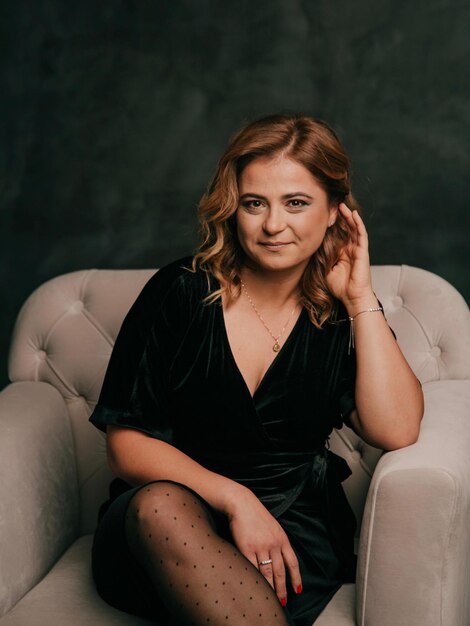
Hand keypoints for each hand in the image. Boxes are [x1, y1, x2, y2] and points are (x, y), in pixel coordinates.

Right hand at [226, 490, 301, 604]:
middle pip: (280, 571)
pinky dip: (256, 579)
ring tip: (271, 598)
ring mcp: (260, 547)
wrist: (242, 504)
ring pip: (267, 573)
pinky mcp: (247, 548)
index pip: (292, 562)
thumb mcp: (274, 527)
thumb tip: (280, 559)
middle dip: (282, 588)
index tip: (297, 590)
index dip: (296, 578)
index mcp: (282, 539)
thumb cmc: (256, 515)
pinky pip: (253, 568)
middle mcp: (273, 544)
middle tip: (283, 601)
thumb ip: (278, 542)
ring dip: (270, 587)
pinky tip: (257, 586)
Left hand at [326, 203, 375, 313]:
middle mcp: (351, 249)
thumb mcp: (326, 270)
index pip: (338, 235)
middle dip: (340, 217)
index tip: (324, 214)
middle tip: (332, 204)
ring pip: (354, 228)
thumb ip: (321, 259)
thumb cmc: (340, 287)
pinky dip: (358, 224)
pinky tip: (354, 215)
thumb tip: (310, 249)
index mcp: (342, 253)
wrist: (352, 298)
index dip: (333, 225)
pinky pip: (361, 234)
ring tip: (341, 205)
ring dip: (348, 216)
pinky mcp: (363, 251)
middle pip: (346, 228)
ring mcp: (358, 249)